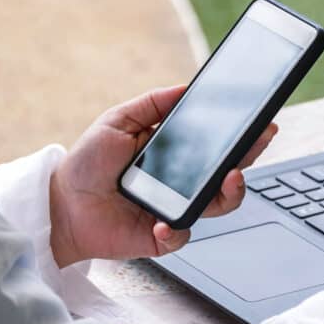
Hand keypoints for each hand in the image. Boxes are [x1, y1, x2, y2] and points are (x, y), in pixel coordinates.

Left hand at [49, 85, 277, 267]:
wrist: (61, 203)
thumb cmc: (89, 163)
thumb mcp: (118, 121)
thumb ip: (152, 103)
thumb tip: (186, 87)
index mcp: (179, 154)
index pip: (220, 145)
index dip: (244, 137)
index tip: (262, 122)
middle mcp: (185, 183)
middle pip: (230, 173)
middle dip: (250, 156)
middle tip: (260, 140)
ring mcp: (177, 210)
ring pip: (219, 206)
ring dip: (230, 193)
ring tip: (229, 178)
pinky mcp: (162, 236)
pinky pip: (180, 235)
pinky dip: (174, 230)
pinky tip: (162, 222)